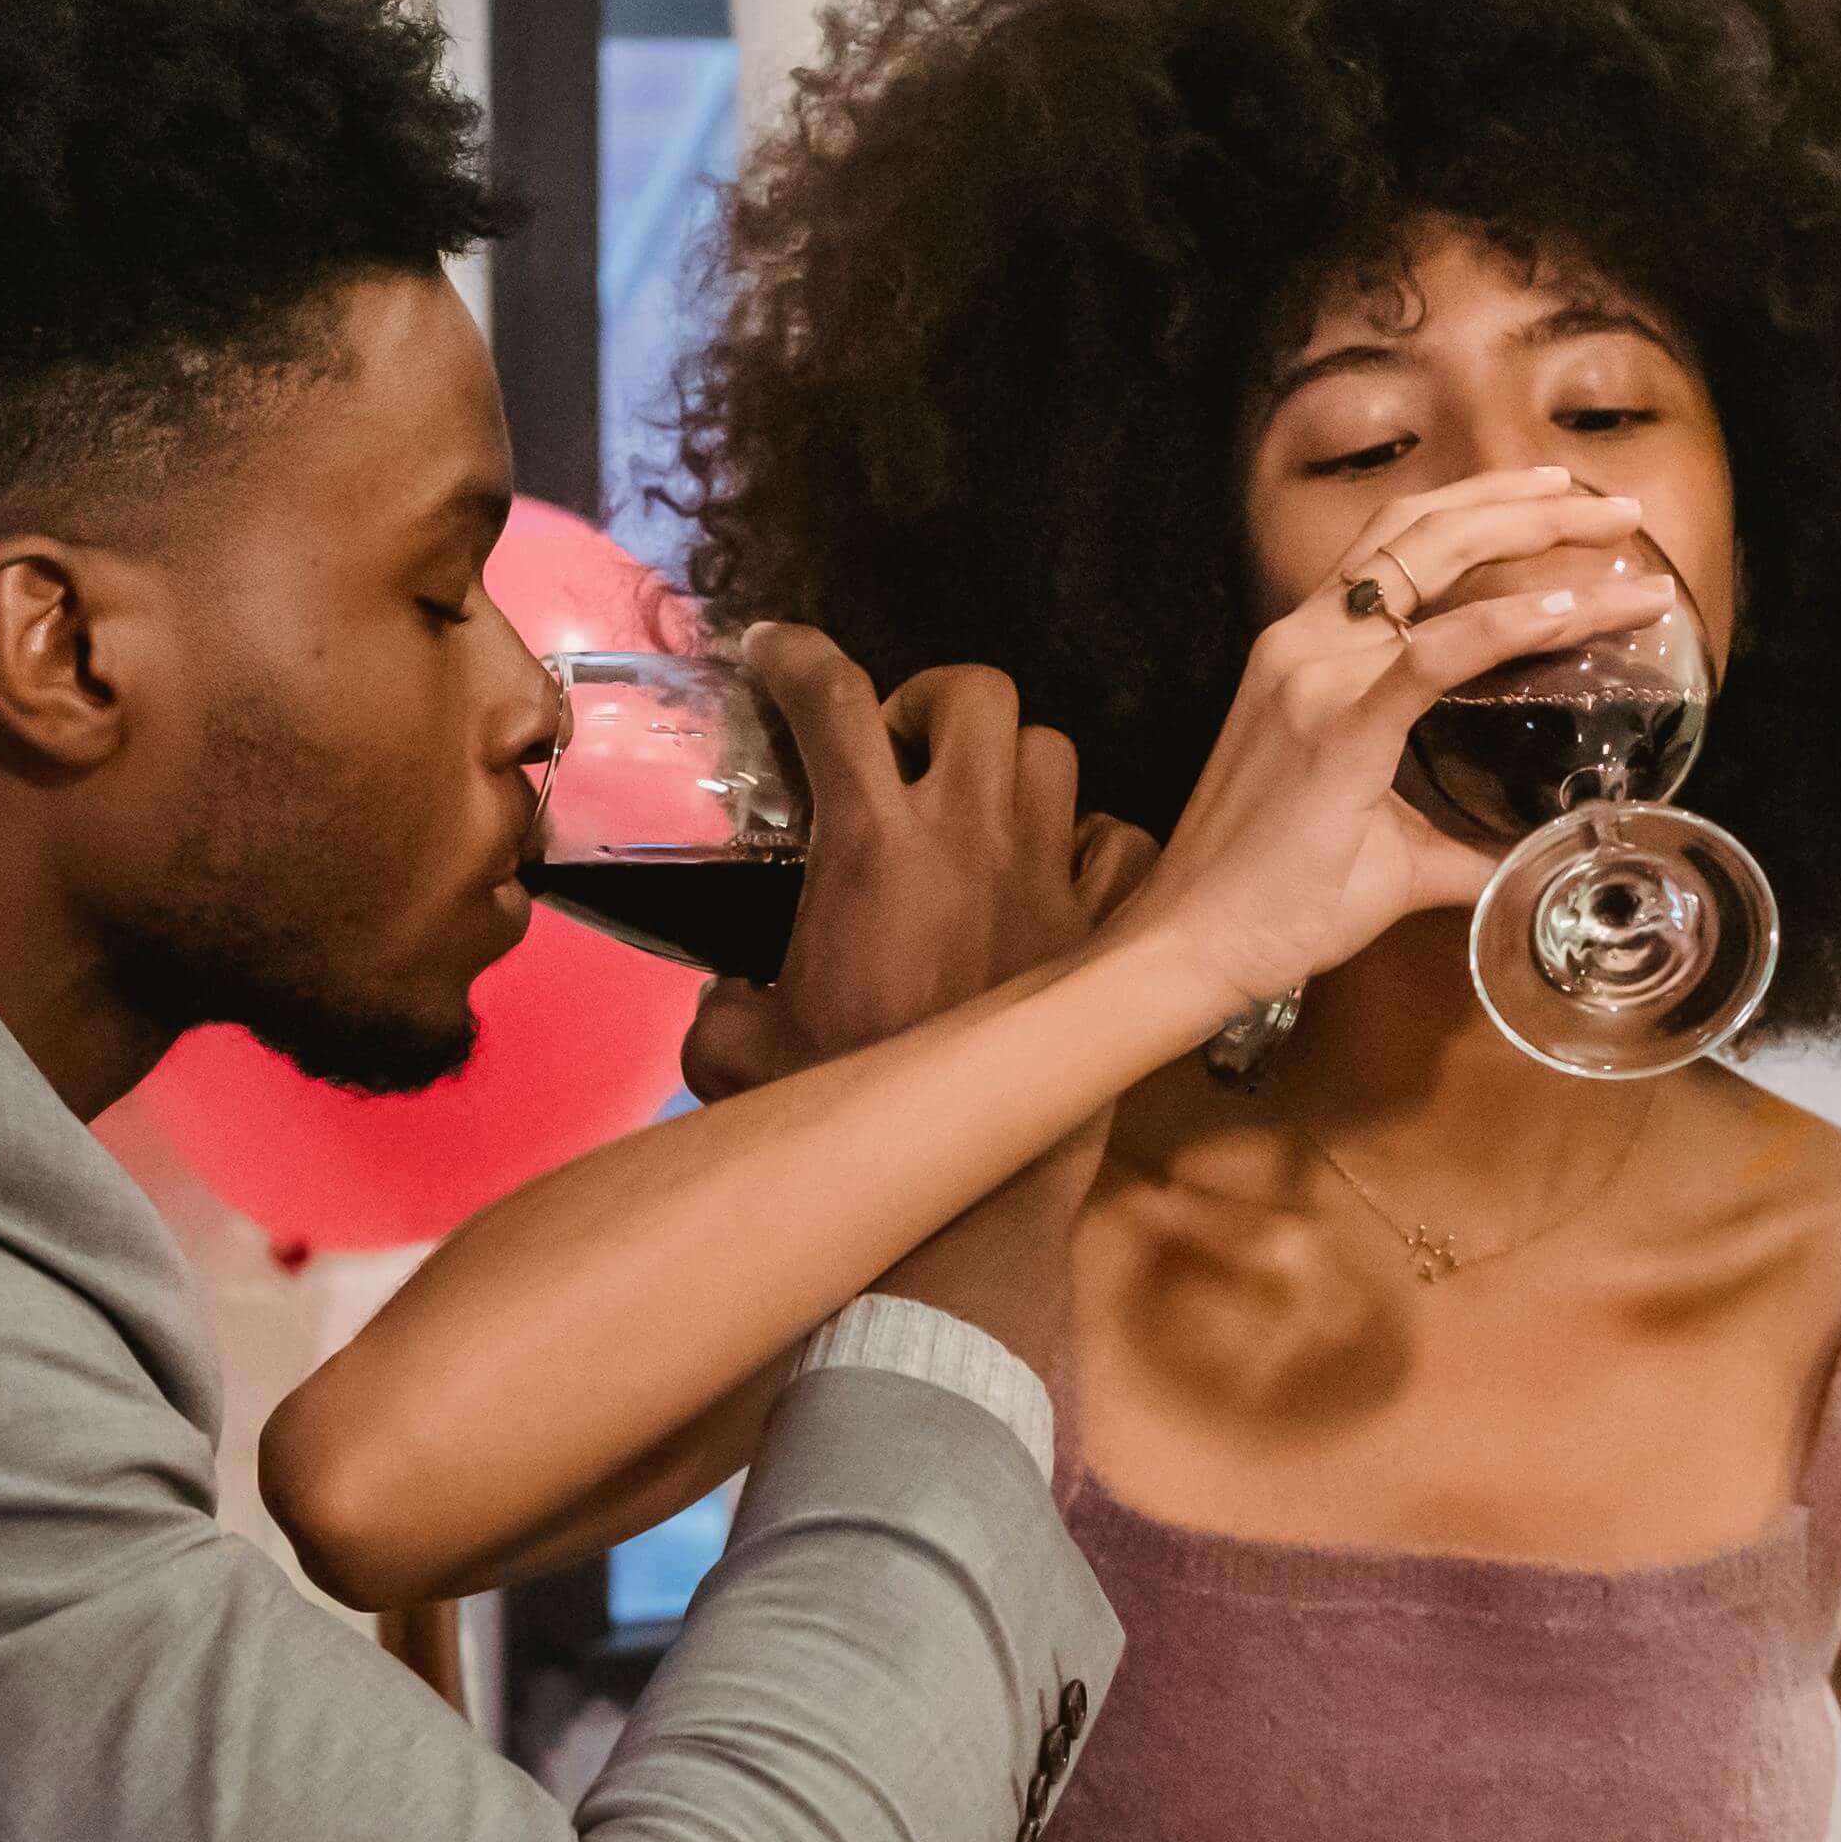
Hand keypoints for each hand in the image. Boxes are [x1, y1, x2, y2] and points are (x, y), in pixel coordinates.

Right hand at [682, 629, 1089, 1098]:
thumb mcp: (734, 1053)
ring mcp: (1047, 879)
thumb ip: (719, 1006)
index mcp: (869, 849)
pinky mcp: (1100, 929)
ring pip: (1054, 751)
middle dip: (929, 702)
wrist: (950, 1188)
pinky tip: (1057, 870)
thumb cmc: (841, 1111)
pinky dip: (1092, 841)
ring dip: (1010, 763)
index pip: (832, 698)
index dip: (797, 655)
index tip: (774, 653)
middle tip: (898, 754)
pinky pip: (1121, 841)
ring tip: (974, 809)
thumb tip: (724, 1000)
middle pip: (974, 692)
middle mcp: (968, 839)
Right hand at [1111, 466, 1644, 1019]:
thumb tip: (1537, 858)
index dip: (1486, 514)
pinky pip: (1435, 655)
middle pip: (1423, 528)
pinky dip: (1509, 623)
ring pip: (1432, 561)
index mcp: (1308, 654)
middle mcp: (1306, 643)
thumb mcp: (1387, 848)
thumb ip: (1465, 841)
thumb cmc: (1276, 902)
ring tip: (1611, 527)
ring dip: (1529, 532)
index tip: (1562, 506)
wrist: (1190, 948)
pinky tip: (1570, 614)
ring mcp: (1312, 677)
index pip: (1403, 549)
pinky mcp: (1333, 730)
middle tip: (1616, 509)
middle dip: (1528, 503)